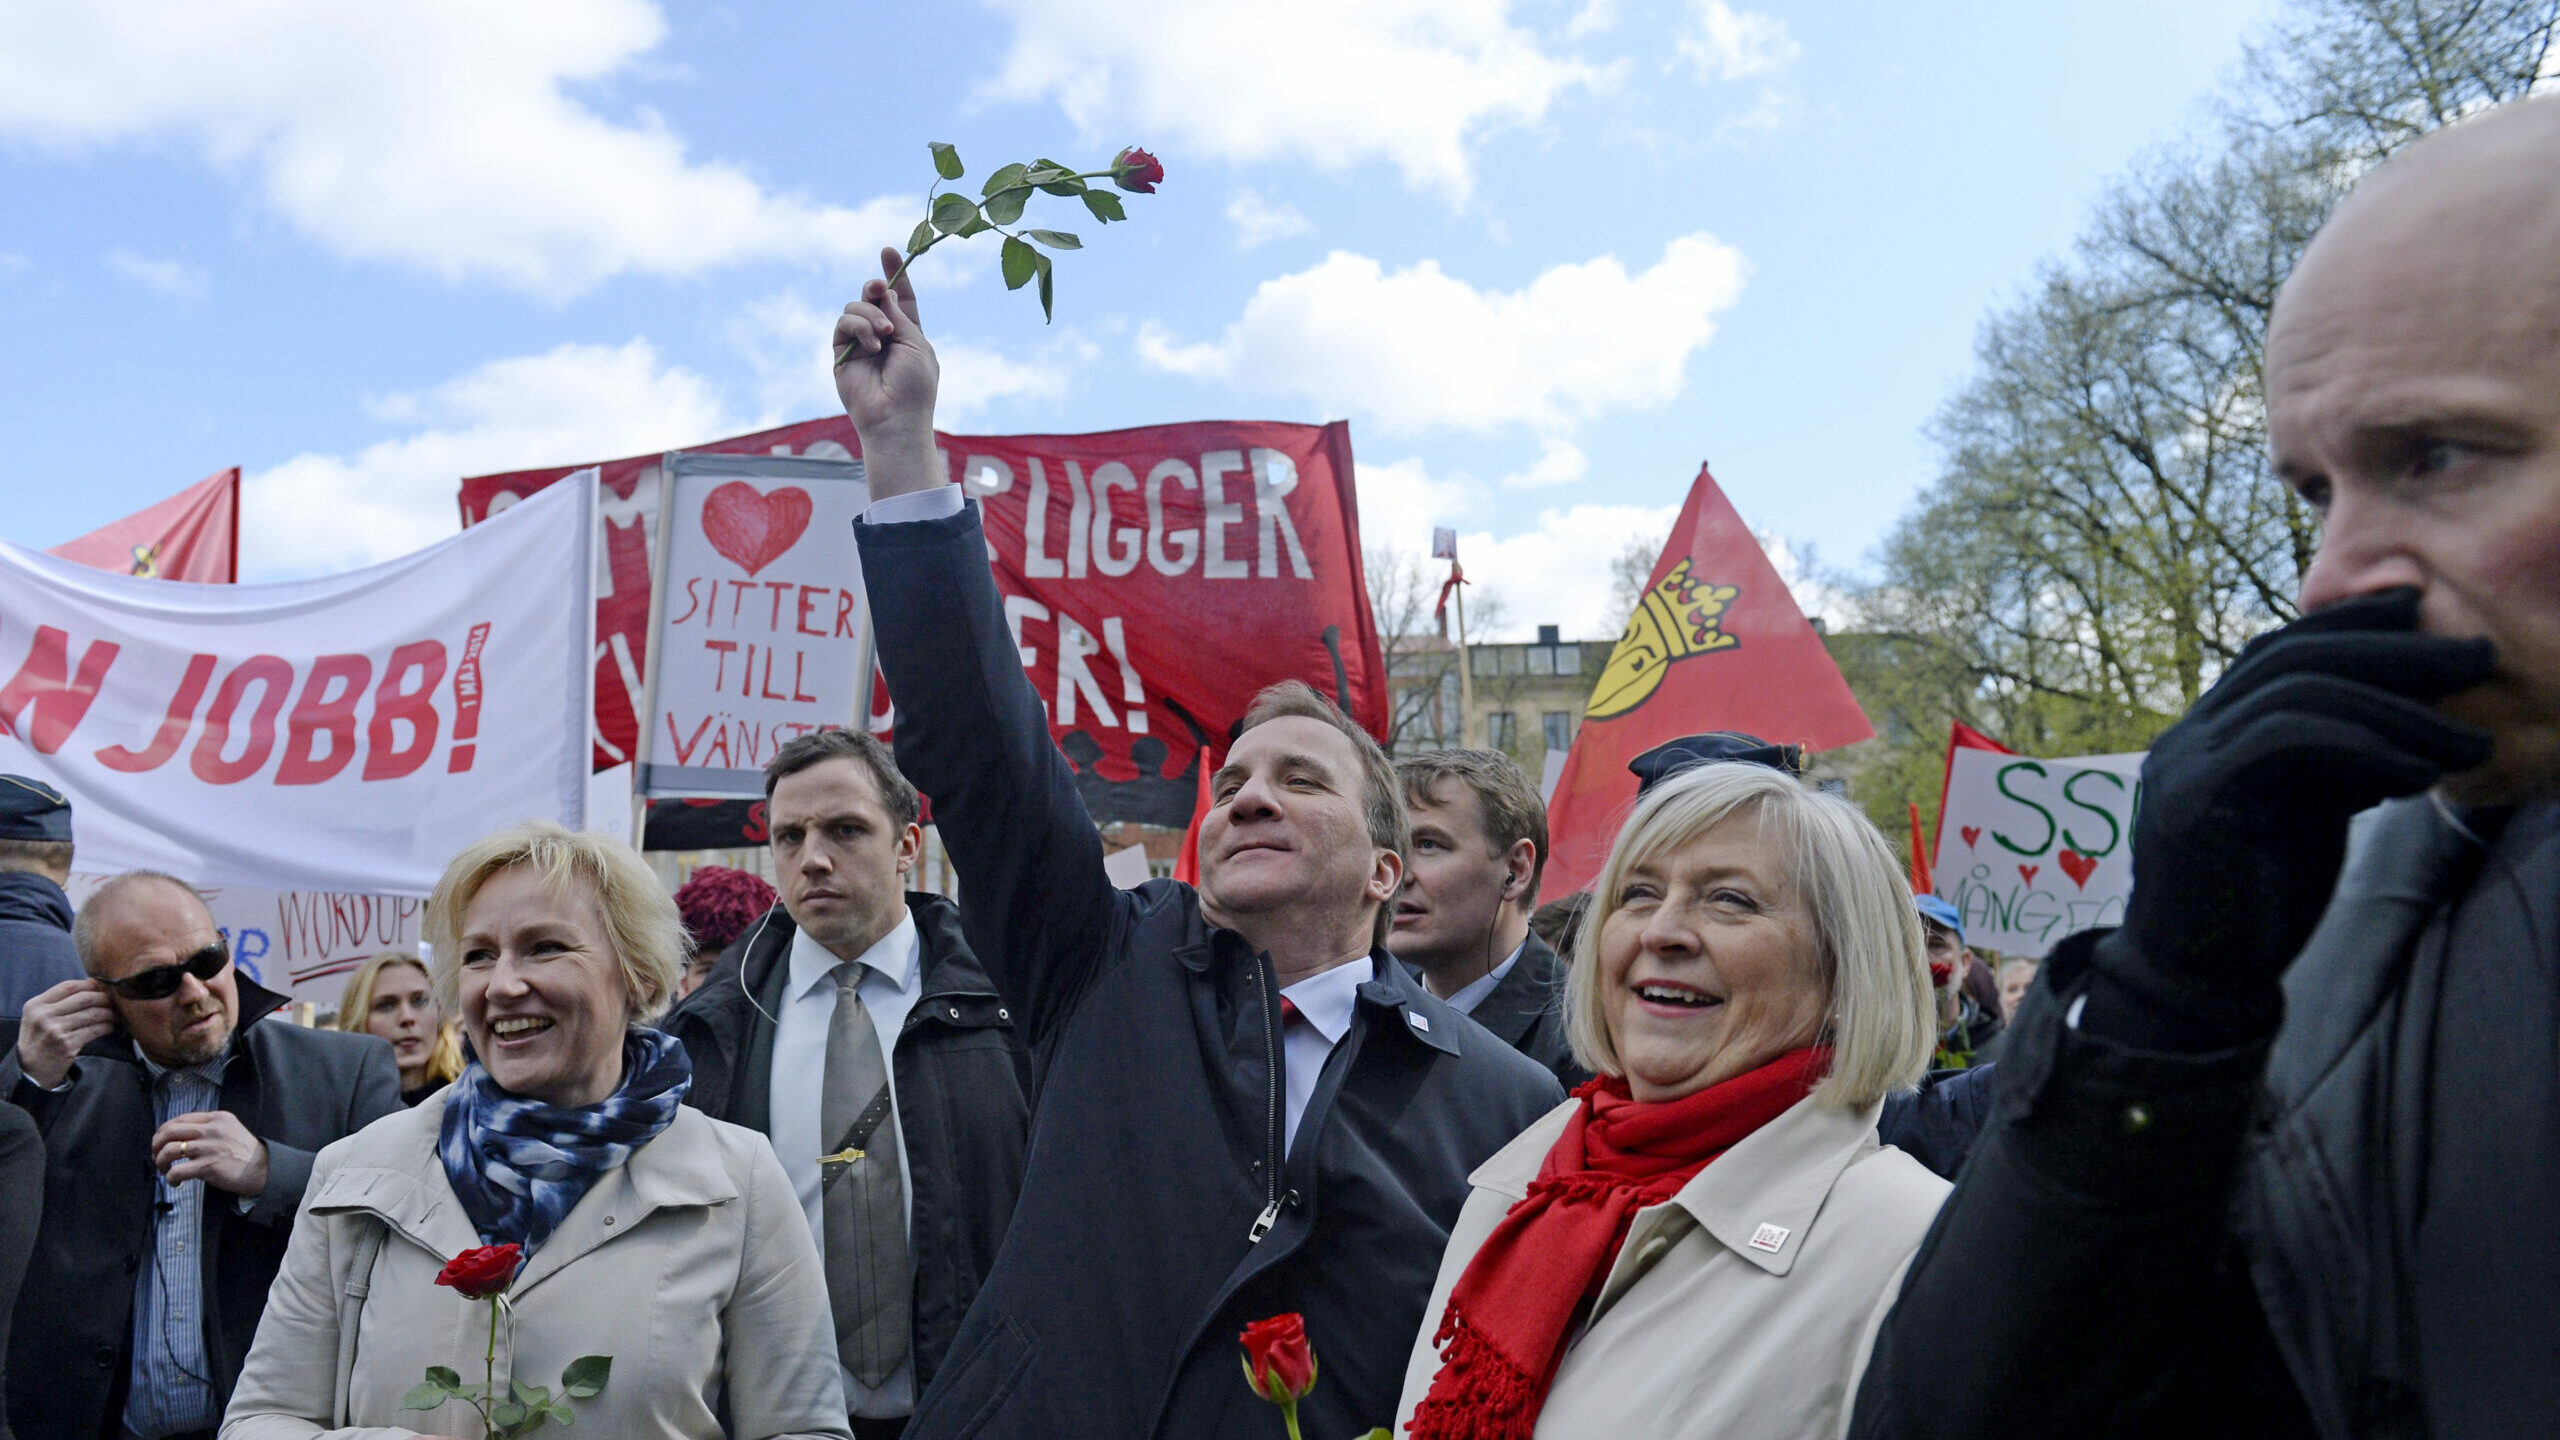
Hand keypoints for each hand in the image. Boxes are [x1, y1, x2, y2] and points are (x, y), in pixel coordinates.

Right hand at [15, 978, 116, 1088]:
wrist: (30, 1071)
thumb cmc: (39, 1040)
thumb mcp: (37, 1017)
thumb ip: (57, 1002)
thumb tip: (91, 985)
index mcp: (35, 1006)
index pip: (68, 986)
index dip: (89, 984)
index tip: (102, 986)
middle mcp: (44, 1016)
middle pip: (84, 998)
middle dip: (104, 998)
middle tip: (114, 1001)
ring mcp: (56, 1031)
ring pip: (93, 1014)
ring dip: (109, 1013)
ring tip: (115, 1014)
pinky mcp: (67, 1045)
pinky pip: (95, 1030)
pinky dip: (107, 1027)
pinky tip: (111, 1027)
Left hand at [154, 1110, 269, 1196]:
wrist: (263, 1169)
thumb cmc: (245, 1152)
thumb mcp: (230, 1129)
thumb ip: (209, 1127)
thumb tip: (180, 1136)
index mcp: (217, 1118)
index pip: (181, 1119)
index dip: (164, 1130)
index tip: (161, 1141)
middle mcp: (212, 1130)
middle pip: (169, 1131)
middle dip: (156, 1145)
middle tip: (156, 1155)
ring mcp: (209, 1148)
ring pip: (169, 1150)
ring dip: (160, 1162)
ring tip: (164, 1170)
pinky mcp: (208, 1166)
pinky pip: (177, 1171)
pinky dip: (171, 1178)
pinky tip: (176, 1182)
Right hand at [832, 246, 943, 498]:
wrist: (895, 417)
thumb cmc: (914, 385)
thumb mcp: (915, 343)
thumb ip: (897, 314)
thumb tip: (878, 289)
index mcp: (908, 334)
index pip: (900, 298)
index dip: (895, 275)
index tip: (888, 250)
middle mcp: (883, 335)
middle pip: (873, 297)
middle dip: (875, 287)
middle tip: (878, 288)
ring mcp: (860, 343)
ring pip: (855, 307)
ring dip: (870, 316)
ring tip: (884, 337)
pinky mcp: (841, 352)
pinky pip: (843, 323)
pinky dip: (859, 328)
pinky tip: (873, 346)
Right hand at [2102, 586, 2492, 1018]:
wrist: (2194, 982)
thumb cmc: (2256, 904)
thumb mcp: (2303, 815)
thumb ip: (2333, 764)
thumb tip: (2403, 719)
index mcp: (2209, 731)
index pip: (2280, 652)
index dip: (2354, 625)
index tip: (2425, 616)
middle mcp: (2188, 734)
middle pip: (2290, 656)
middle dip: (2392, 649)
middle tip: (2477, 656)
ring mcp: (2185, 762)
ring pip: (2295, 692)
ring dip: (2399, 707)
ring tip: (2469, 741)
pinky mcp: (2197, 797)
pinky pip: (2288, 740)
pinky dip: (2364, 744)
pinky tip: (2419, 772)